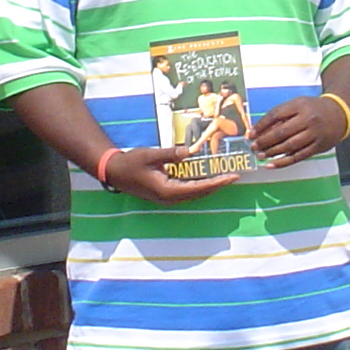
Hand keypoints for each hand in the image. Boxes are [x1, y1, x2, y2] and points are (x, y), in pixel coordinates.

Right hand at [104, 145, 239, 201]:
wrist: (114, 172)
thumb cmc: (131, 163)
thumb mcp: (151, 155)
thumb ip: (171, 154)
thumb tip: (190, 151)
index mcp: (167, 190)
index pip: (198, 188)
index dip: (216, 183)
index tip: (231, 177)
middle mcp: (170, 197)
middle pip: (199, 193)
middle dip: (217, 185)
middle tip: (234, 176)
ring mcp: (167, 197)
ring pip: (194, 193)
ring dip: (210, 186)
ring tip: (224, 177)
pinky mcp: (165, 193)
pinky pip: (187, 190)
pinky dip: (199, 184)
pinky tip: (207, 177)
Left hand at [249, 95, 345, 168]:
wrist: (339, 114)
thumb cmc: (313, 109)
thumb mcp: (298, 104)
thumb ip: (282, 115)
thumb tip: (260, 130)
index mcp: (300, 105)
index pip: (276, 115)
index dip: (261, 125)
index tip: (251, 134)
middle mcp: (307, 119)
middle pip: (281, 132)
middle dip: (264, 141)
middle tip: (253, 147)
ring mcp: (314, 134)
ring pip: (289, 146)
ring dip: (272, 152)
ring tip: (260, 156)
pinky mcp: (318, 147)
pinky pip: (298, 157)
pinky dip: (283, 162)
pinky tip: (271, 165)